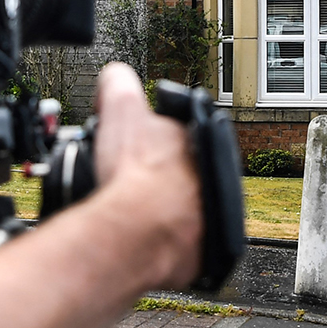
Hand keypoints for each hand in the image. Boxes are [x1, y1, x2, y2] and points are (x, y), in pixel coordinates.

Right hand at [89, 63, 203, 288]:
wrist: (138, 231)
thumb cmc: (133, 176)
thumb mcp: (120, 107)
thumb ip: (118, 83)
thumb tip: (115, 76)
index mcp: (198, 141)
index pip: (177, 132)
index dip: (149, 137)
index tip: (132, 146)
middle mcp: (211, 176)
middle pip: (178, 168)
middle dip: (155, 171)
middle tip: (126, 177)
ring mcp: (208, 215)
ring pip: (180, 204)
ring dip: (158, 205)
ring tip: (130, 207)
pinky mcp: (201, 250)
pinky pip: (179, 240)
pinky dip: (161, 237)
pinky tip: (140, 232)